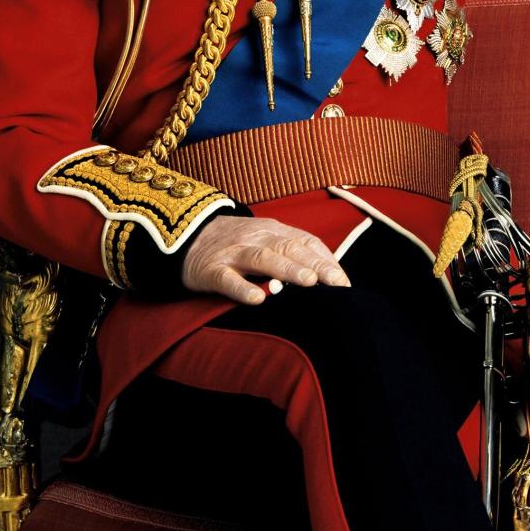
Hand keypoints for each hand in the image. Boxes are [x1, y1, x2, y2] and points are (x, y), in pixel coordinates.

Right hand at [181, 216, 350, 303]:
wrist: (186, 234)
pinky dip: (242, 289)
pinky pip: (227, 279)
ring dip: (287, 270)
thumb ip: (293, 252)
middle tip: (335, 283)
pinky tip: (257, 299)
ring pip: (262, 258)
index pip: (305, 242)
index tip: (343, 283)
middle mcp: (256, 238)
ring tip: (308, 282)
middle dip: (315, 265)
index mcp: (274, 230)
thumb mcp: (266, 239)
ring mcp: (233, 253)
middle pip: (289, 248)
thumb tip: (331, 276)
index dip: (326, 261)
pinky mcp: (211, 270)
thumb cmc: (237, 243)